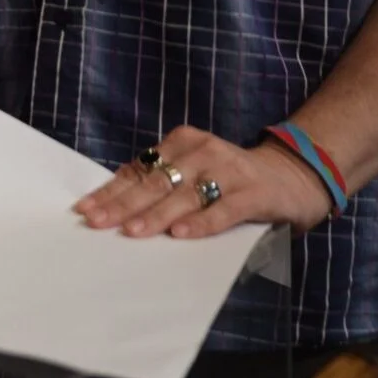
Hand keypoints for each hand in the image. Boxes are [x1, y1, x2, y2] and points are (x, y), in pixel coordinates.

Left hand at [74, 126, 334, 238]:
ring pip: (185, 195)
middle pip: (156, 181)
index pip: (138, 170)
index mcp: (181, 142)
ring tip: (132, 231)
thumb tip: (115, 202)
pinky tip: (180, 235)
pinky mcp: (254, 193)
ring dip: (156, 215)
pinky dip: (201, 222)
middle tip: (98, 222)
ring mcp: (229, 170)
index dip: (111, 191)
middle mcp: (202, 151)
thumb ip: (162, 182)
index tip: (85, 210)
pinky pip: (223, 210)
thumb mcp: (193, 172)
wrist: (292, 176)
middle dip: (123, 204)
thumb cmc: (230, 178)